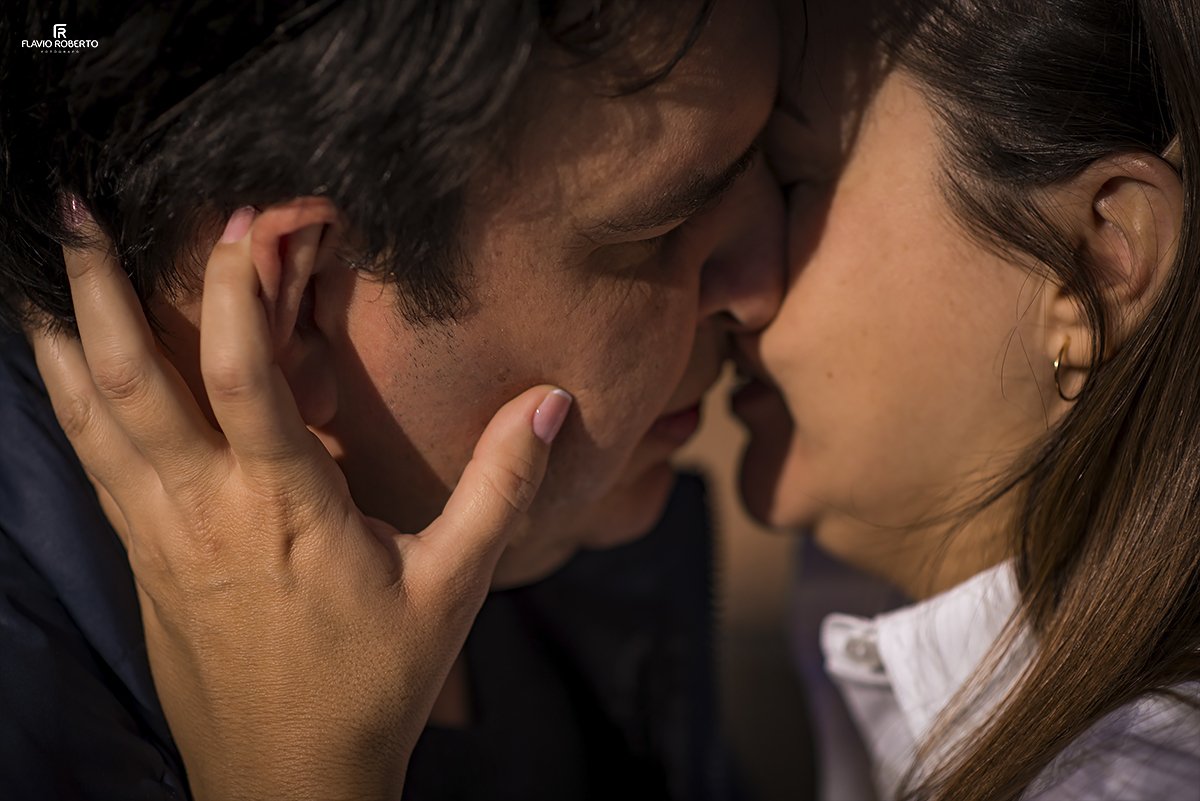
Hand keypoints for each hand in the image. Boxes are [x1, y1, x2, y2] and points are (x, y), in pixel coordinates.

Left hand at [29, 204, 571, 800]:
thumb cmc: (372, 683)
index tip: (243, 220)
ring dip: (64, 335)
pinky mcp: (141, 559)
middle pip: (130, 381)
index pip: (242, 376)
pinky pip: (90, 461)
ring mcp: (158, 536)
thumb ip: (501, 487)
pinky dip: (69, 400)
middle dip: (100, 288)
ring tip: (42, 268)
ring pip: (89, 419)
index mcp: (285, 509)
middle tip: (78, 207)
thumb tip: (550, 404)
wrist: (287, 780)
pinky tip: (61, 365)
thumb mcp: (454, 585)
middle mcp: (204, 511)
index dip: (234, 288)